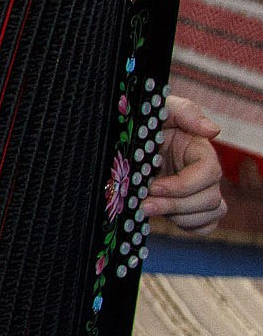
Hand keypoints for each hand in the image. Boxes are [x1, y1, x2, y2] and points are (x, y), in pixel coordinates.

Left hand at [145, 96, 227, 232]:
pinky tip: (162, 217)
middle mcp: (202, 172)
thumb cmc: (142, 120)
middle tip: (143, 204)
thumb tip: (213, 131)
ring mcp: (198, 191)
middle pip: (210, 198)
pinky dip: (188, 226)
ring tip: (146, 208)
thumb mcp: (160, 109)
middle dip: (176, 205)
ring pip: (210, 214)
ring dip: (179, 216)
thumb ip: (185, 112)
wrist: (121, 139)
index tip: (154, 187)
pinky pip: (204, 226)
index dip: (184, 184)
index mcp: (199, 150)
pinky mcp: (189, 207)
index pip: (209, 173)